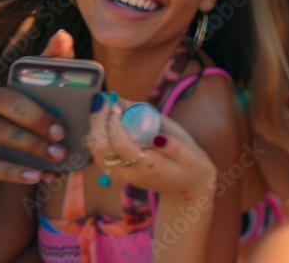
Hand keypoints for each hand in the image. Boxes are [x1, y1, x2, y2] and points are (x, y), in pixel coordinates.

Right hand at [0, 31, 73, 191]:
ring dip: (27, 147)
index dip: (35, 105)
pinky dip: (12, 172)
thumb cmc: (8, 130)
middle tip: (62, 139)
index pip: (8, 91)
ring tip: (56, 158)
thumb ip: (44, 74)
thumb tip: (63, 35)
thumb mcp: (26, 105)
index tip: (64, 120)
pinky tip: (36, 176)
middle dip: (35, 121)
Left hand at [86, 97, 215, 201]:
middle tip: (104, 100)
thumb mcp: (191, 155)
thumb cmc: (192, 167)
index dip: (115, 124)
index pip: (122, 146)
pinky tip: (104, 121)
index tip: (116, 105)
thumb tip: (156, 132)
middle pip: (102, 148)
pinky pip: (99, 154)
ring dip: (95, 127)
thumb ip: (173, 144)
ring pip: (97, 151)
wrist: (185, 189)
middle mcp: (130, 173)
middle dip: (99, 121)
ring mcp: (121, 175)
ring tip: (103, 106)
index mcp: (149, 167)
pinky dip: (97, 135)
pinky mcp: (118, 173)